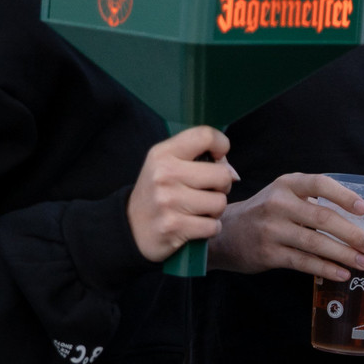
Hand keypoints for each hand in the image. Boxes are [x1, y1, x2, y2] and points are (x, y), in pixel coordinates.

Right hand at [127, 126, 235, 262]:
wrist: (131, 227)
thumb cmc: (158, 191)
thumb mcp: (167, 164)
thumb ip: (199, 158)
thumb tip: (233, 173)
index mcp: (164, 153)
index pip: (205, 135)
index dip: (221, 145)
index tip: (218, 158)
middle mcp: (165, 174)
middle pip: (222, 175)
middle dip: (222, 186)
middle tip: (208, 190)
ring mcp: (169, 201)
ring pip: (220, 202)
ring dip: (215, 210)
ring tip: (200, 209)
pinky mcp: (174, 227)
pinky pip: (213, 226)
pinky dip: (210, 228)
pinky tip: (196, 225)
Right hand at [207, 172, 363, 279]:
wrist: (225, 233)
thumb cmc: (264, 212)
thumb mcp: (283, 195)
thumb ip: (312, 200)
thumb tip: (357, 216)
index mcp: (287, 184)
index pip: (320, 184)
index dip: (345, 197)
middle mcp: (278, 203)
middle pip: (322, 218)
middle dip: (351, 233)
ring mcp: (272, 229)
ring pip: (315, 243)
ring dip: (343, 254)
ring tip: (363, 262)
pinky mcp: (268, 253)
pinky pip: (303, 262)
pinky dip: (325, 268)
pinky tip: (342, 273)